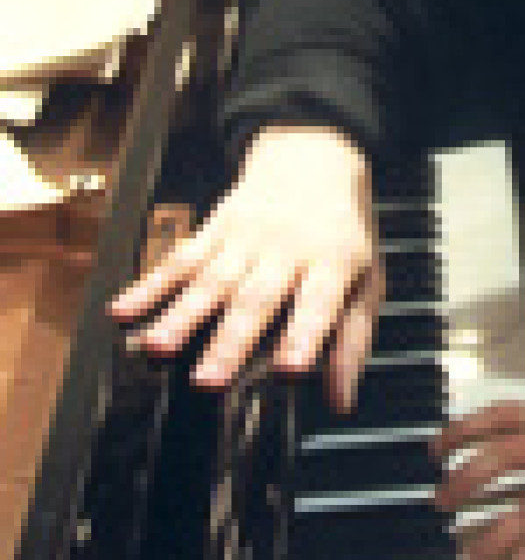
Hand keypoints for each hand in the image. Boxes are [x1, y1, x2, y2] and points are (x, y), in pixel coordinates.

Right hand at [106, 125, 379, 408]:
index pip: (319, 303)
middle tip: (209, 381)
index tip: (290, 369)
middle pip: (256, 298)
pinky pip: (178, 260)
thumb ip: (353, 340)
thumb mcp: (366, 279)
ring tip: (157, 349)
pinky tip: (122, 310)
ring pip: (210, 280)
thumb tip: (342, 400)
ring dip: (181, 317)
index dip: (305, 335)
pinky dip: (148, 286)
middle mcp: (287, 250)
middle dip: (230, 341)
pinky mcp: (213, 230)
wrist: (313, 158)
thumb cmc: (342, 234)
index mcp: (332, 262)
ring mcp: (246, 238)